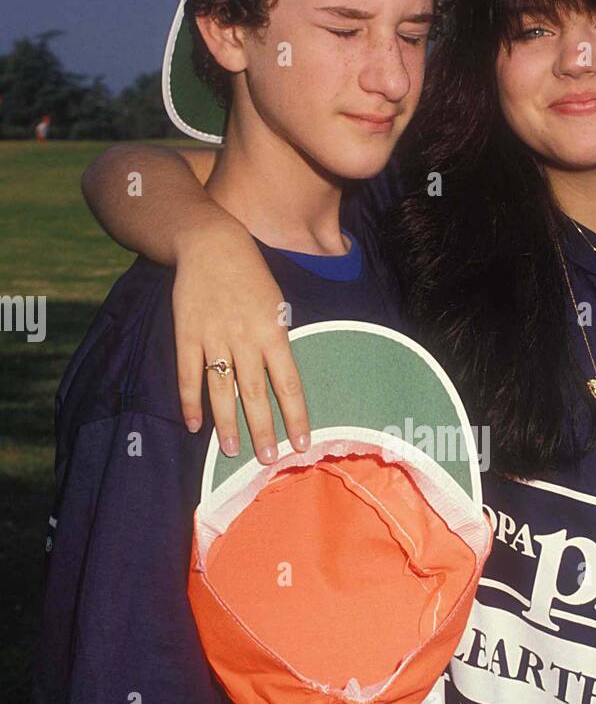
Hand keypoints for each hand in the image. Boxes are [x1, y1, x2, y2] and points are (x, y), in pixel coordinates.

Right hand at [172, 216, 309, 462]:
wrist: (210, 243)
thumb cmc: (250, 274)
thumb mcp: (276, 303)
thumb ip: (277, 340)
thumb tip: (281, 379)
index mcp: (273, 331)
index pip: (289, 383)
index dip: (296, 416)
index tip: (302, 444)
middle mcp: (245, 338)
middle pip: (256, 394)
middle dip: (263, 430)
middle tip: (269, 460)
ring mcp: (213, 338)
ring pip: (222, 390)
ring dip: (228, 424)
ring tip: (233, 452)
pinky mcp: (187, 335)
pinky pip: (188, 375)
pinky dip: (190, 402)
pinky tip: (195, 426)